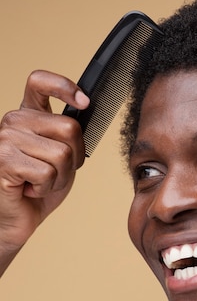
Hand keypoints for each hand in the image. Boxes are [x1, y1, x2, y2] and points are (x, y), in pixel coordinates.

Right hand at [0, 70, 88, 271]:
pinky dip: (45, 187)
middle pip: (69, 127)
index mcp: (28, 114)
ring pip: (61, 154)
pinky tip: (28, 189)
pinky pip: (46, 172)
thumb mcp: (60, 154)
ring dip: (59, 177)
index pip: (40, 82)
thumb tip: (84, 107)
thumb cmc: (38, 186)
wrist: (15, 218)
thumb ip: (68, 133)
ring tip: (39, 182)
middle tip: (55, 171)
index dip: (64, 86)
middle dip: (74, 157)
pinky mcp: (2, 160)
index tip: (83, 102)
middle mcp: (13, 120)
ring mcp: (5, 138)